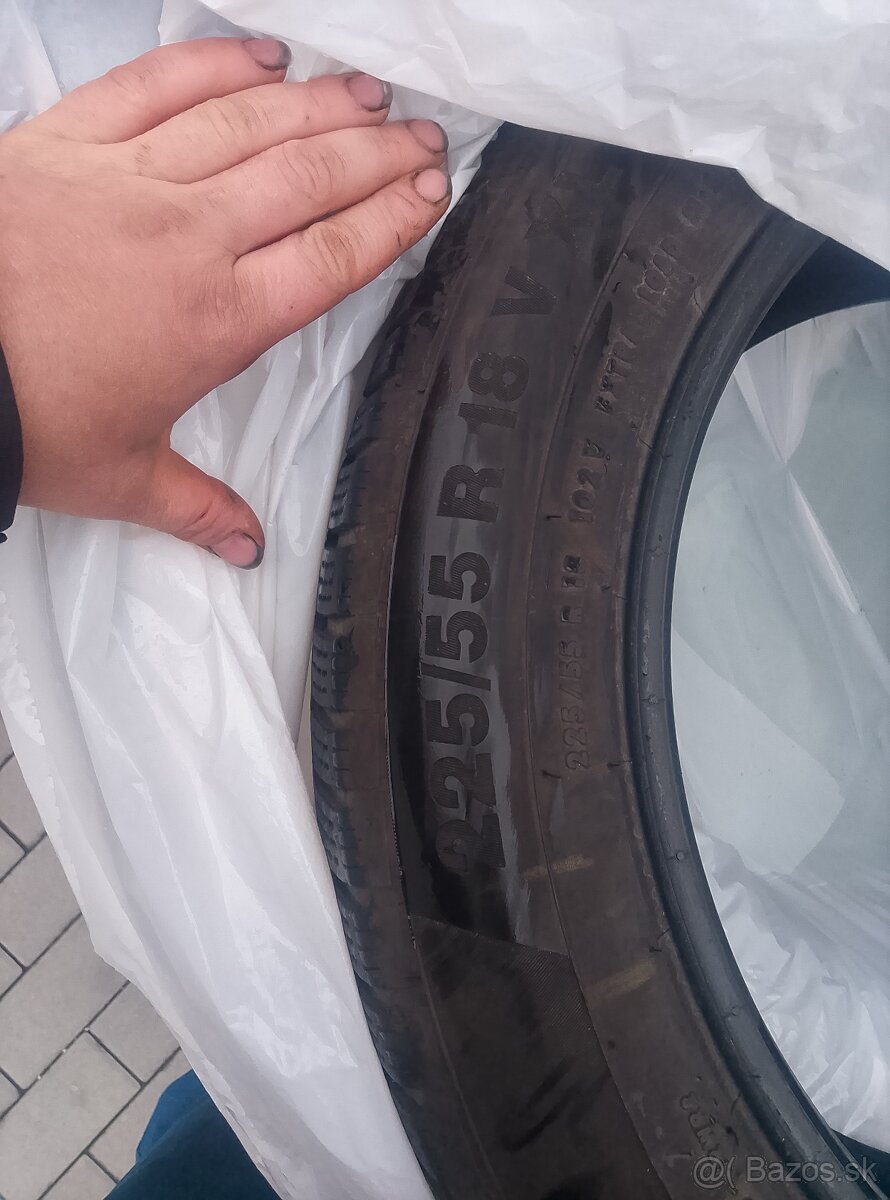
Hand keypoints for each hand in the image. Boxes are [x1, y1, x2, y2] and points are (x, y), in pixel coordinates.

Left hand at [0, 37, 449, 565]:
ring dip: (319, 104)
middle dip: (380, 154)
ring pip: (251, 124)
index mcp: (218, 320)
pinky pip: (157, 84)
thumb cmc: (23, 416)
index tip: (431, 197)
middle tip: (425, 139)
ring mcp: (132, 181)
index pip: (333, 257)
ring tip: (368, 94)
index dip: (393, 221)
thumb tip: (245, 545)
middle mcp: (189, 239)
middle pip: (311, 180)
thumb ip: (197, 507)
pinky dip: (214, 64)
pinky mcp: (71, 143)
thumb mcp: (120, 479)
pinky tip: (259, 56)